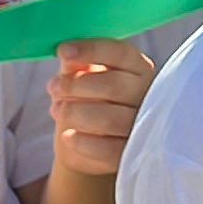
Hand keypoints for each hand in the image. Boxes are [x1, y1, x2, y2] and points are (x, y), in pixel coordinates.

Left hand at [49, 37, 157, 179]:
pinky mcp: (133, 154)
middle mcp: (149, 94)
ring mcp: (144, 126)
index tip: (62, 51)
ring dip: (76, 113)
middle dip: (76, 85)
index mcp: (139, 68)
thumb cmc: (87, 99)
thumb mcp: (82, 76)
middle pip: (114, 86)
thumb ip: (78, 64)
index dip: (91, 50)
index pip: (120, 53)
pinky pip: (108, 150)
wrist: (88, 142)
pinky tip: (67, 136)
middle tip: (53, 87)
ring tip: (56, 110)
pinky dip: (83, 142)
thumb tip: (67, 54)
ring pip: (110, 119)